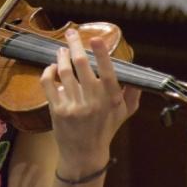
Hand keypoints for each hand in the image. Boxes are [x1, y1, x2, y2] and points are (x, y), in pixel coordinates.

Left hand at [39, 30, 141, 176]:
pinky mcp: (57, 110)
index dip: (102, 54)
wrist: (84, 153)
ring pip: (64, 72)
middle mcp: (93, 101)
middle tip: (71, 33)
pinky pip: (49, 84)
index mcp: (110, 99)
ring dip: (62, 56)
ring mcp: (74, 105)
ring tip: (62, 49)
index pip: (108, 72)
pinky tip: (51, 67)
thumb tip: (138, 75)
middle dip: (75, 45)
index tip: (95, 39)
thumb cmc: (105, 130)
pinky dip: (48, 72)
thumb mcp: (124, 113)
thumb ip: (132, 94)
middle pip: (82, 66)